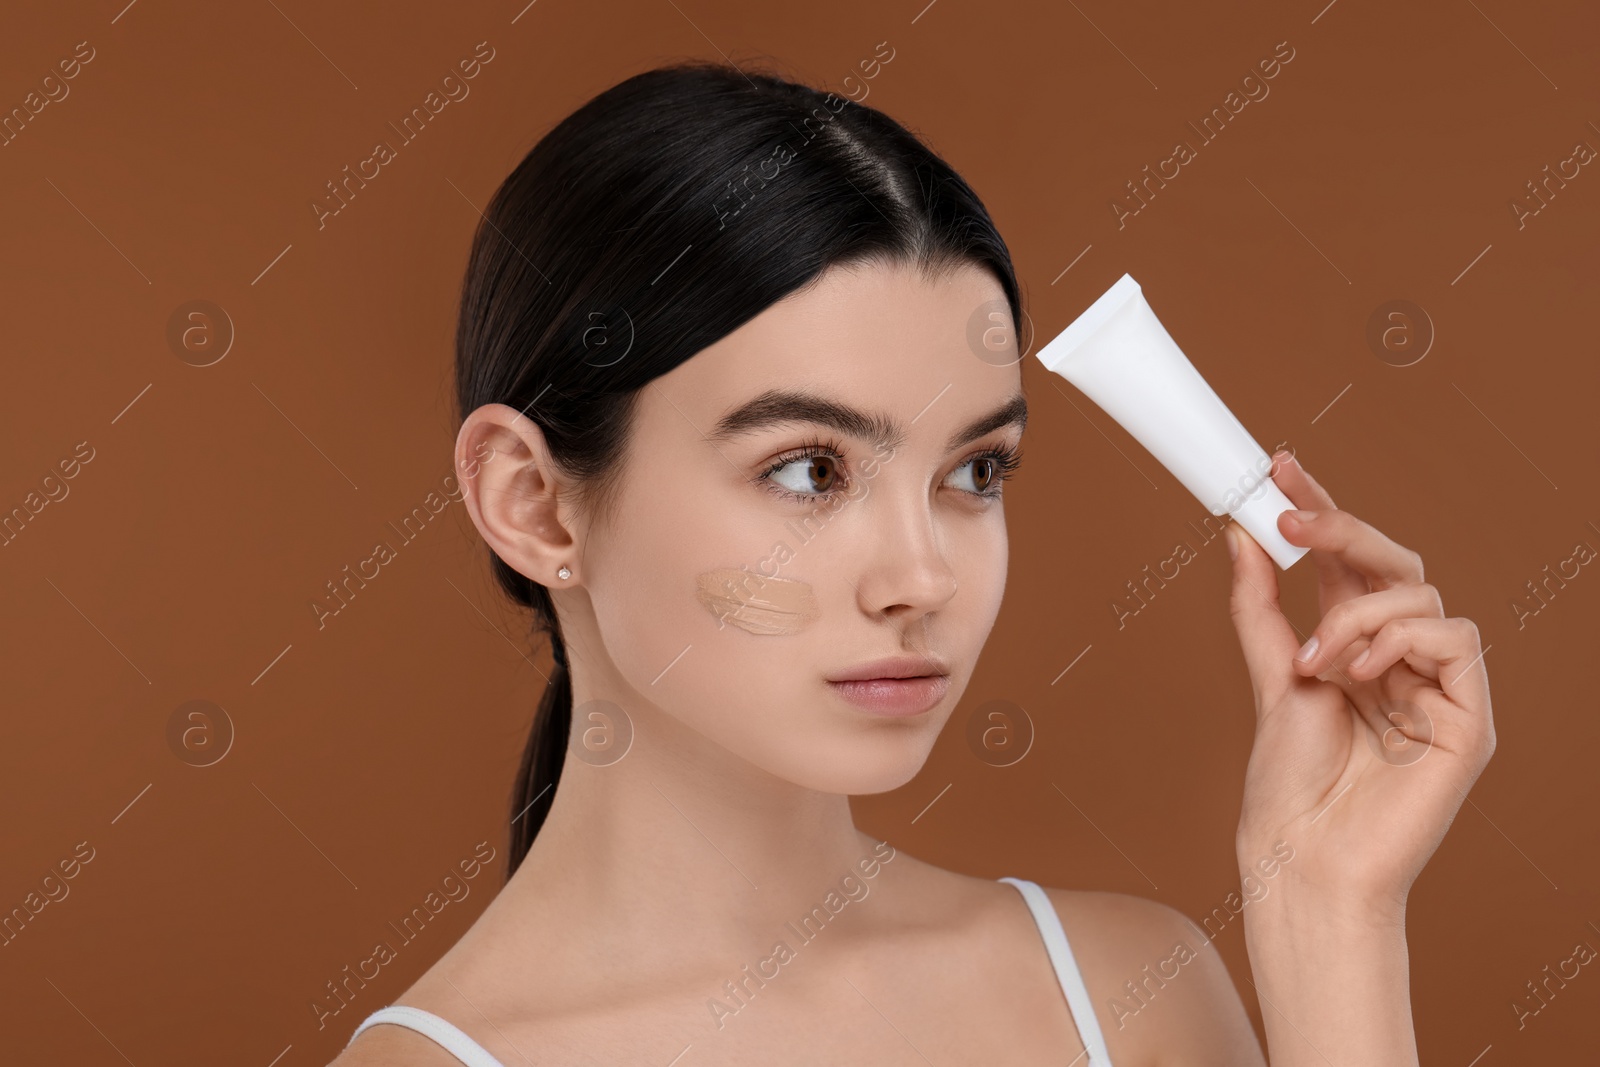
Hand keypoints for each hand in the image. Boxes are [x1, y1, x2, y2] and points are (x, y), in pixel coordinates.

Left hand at [1224, 451, 1495, 914]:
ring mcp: (1438, 686)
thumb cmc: (1288, 783)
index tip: (1280, 468)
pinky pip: (1454, 638)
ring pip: (1419, 594)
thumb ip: (1261, 605)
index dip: (1322, 511)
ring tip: (1312, 661)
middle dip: (1340, 528)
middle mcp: (1400, 658)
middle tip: (1288, 514)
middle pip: (1395, 562)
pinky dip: (1397, 640)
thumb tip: (1241, 533)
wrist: (1301, 855)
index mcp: (1354, 645)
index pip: (1349, 561)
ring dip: (1353, 612)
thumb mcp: (1269, 676)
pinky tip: (1355, 672)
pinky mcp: (1468, 718)